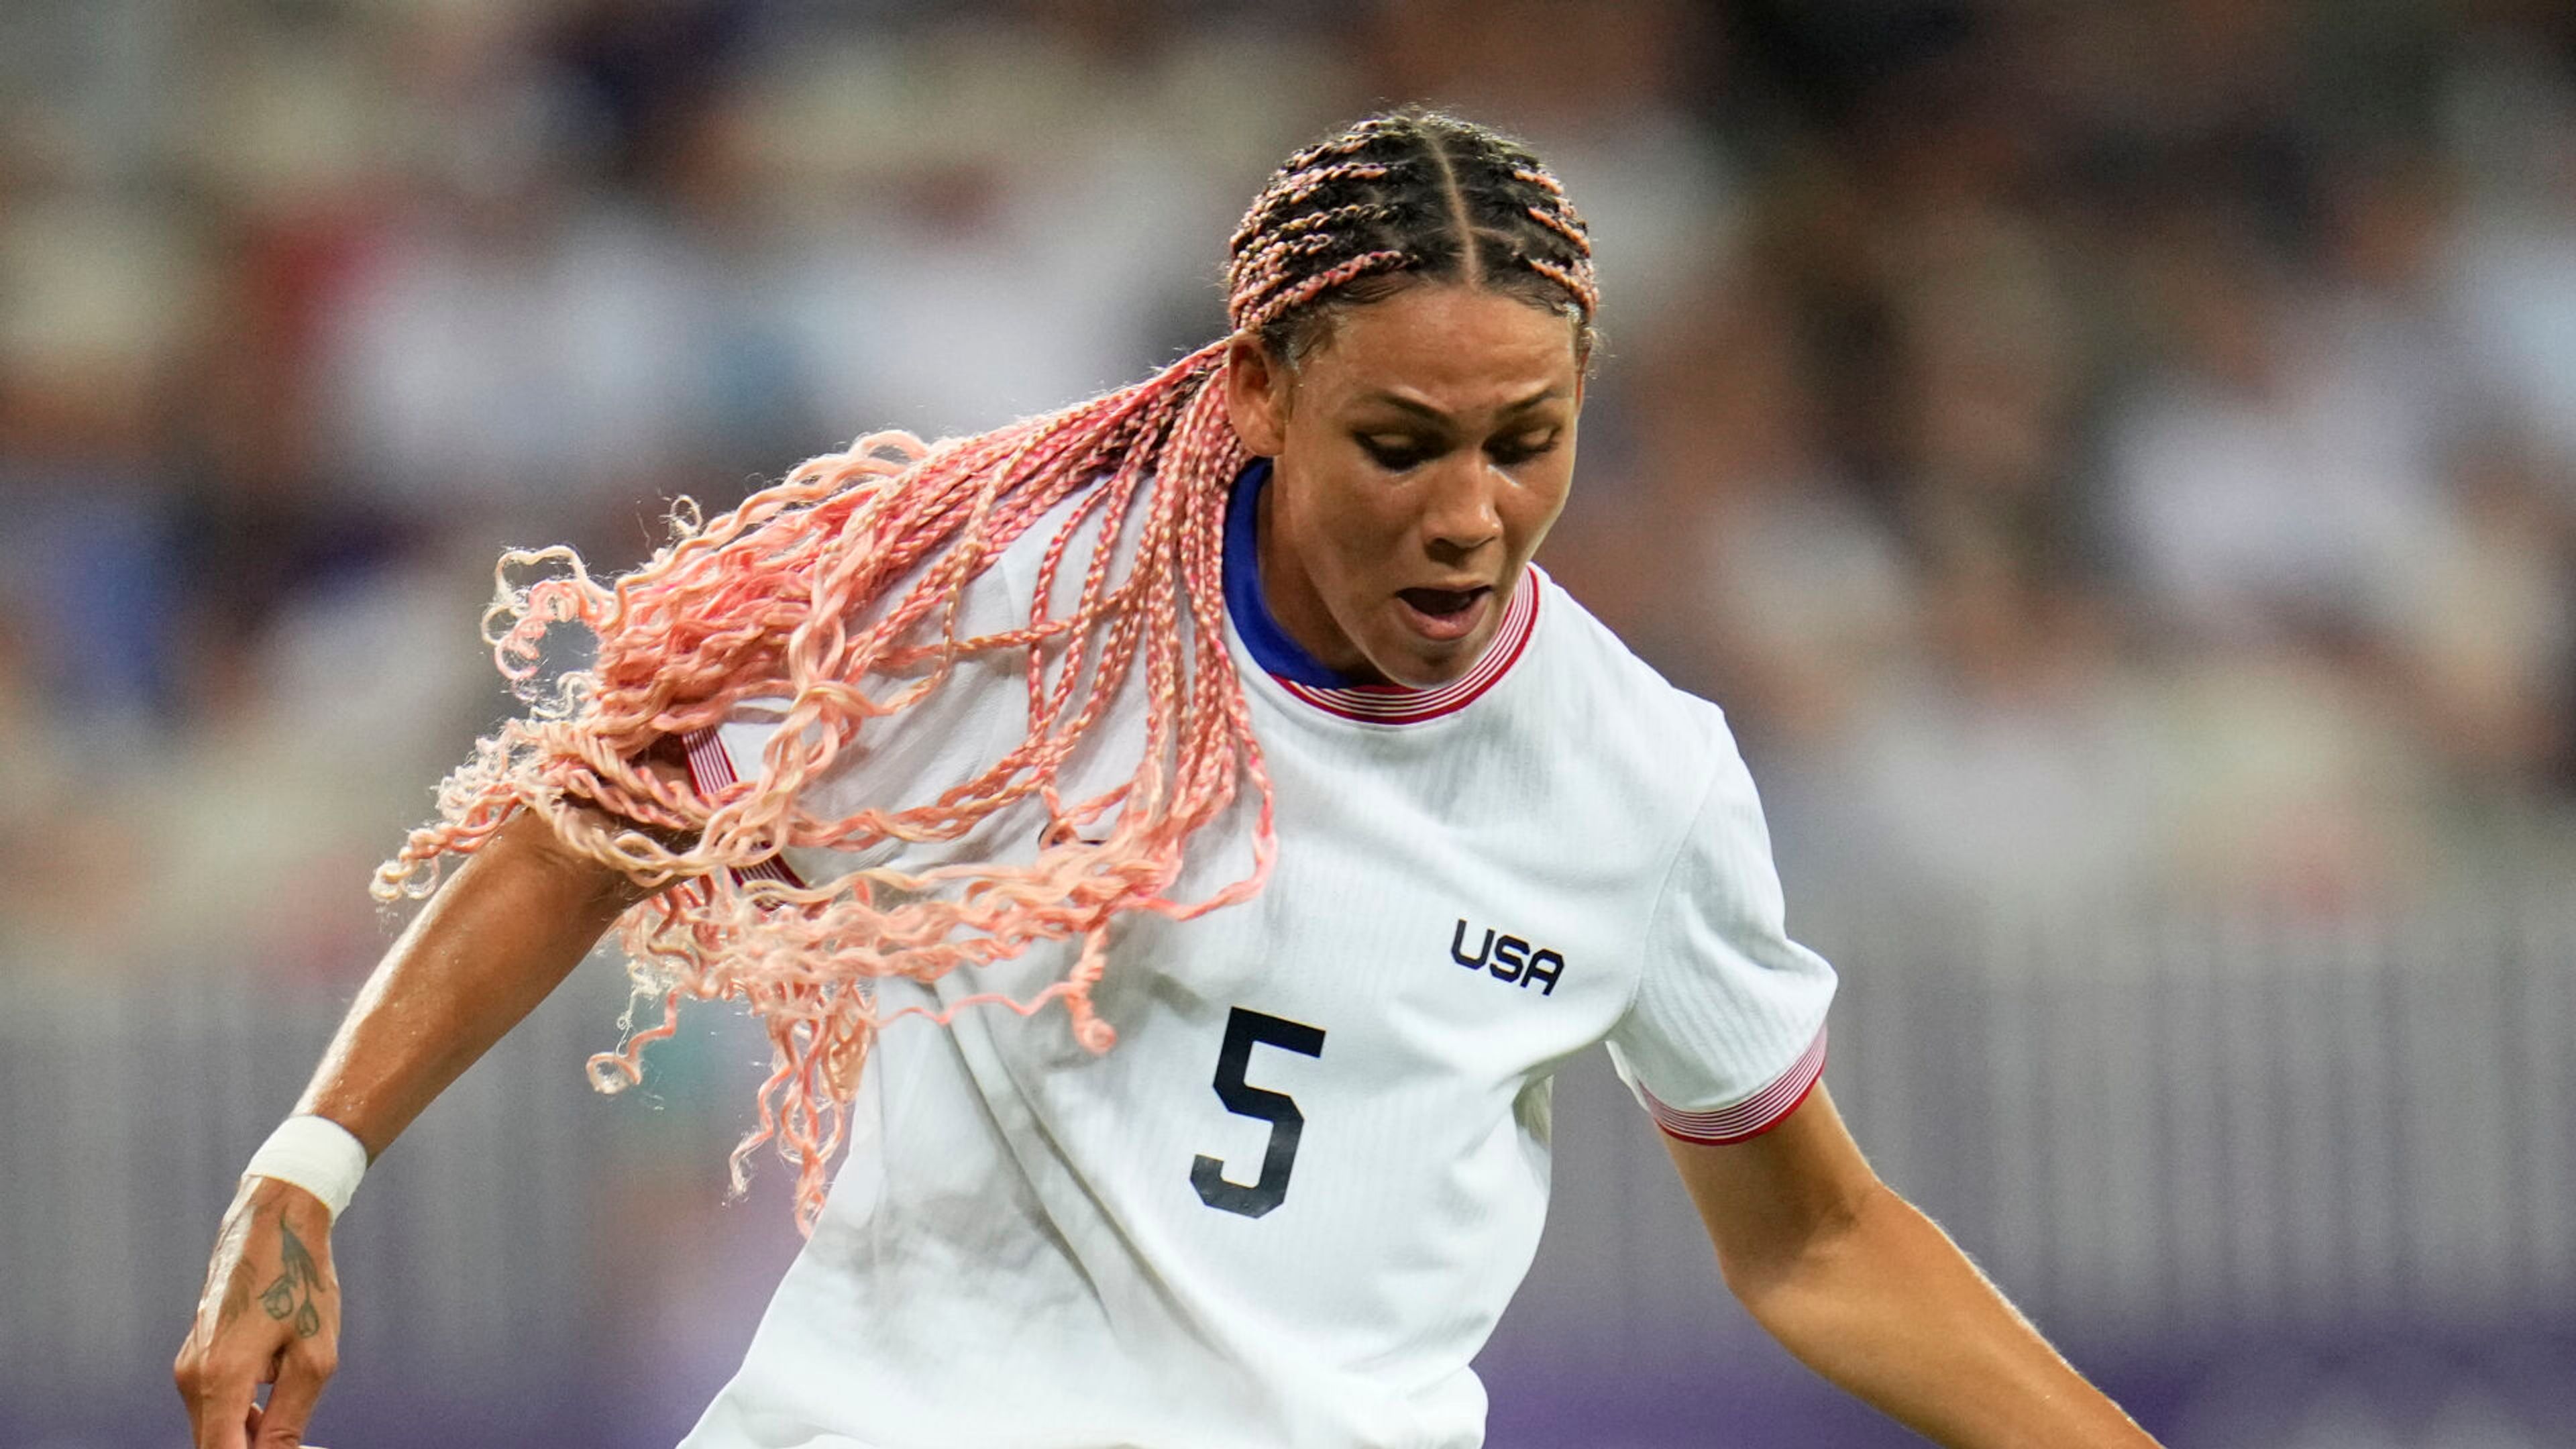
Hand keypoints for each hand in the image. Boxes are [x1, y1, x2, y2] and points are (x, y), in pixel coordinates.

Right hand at [174, 1176, 341, 1447]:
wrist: (274, 1225)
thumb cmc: (300, 1282)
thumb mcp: (312, 1356)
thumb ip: (290, 1418)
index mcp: (220, 1378)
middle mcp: (192, 1377)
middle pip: (215, 1445)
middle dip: (254, 1448)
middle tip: (302, 1439)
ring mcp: (189, 1366)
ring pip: (215, 1426)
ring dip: (250, 1433)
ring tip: (295, 1407)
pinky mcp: (195, 1357)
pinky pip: (215, 1403)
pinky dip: (243, 1412)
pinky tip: (279, 1389)